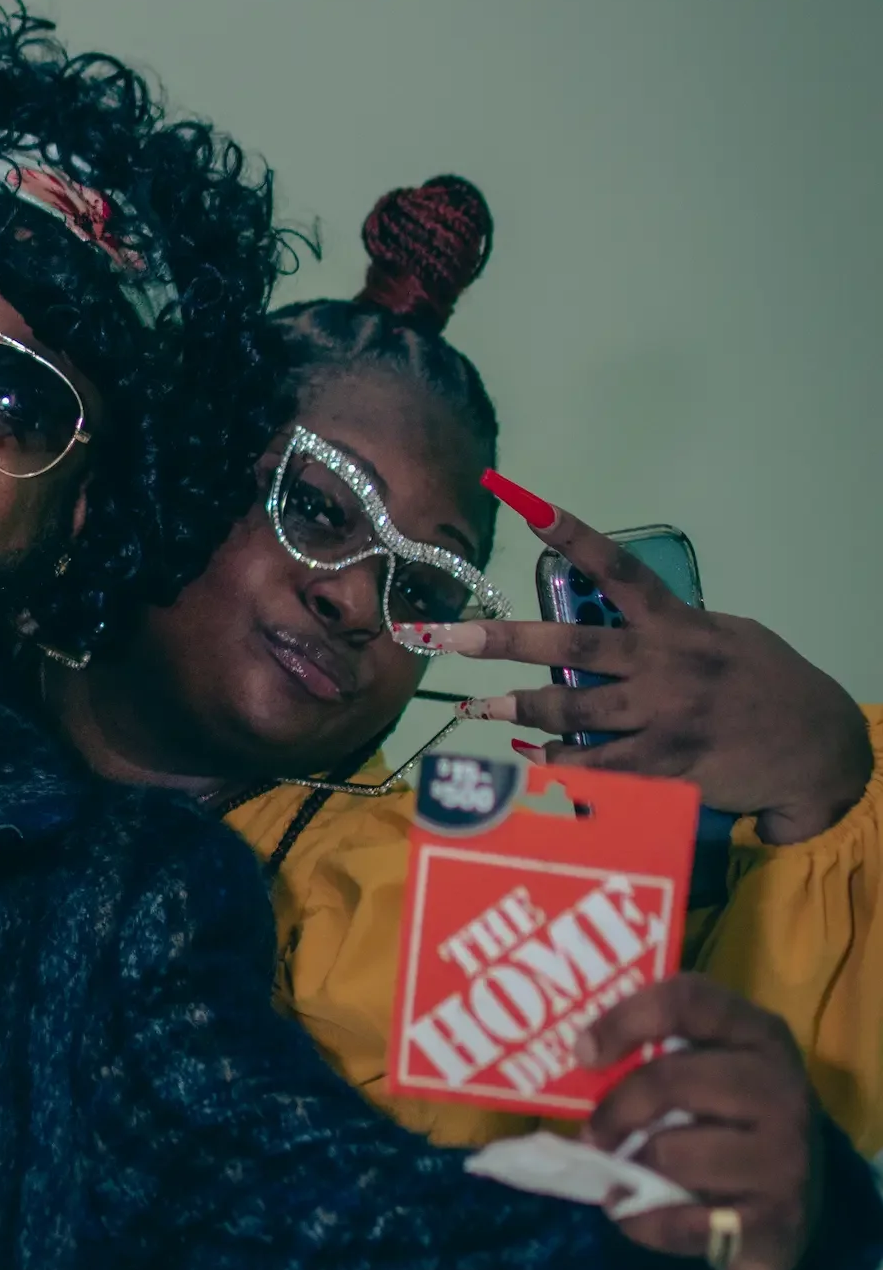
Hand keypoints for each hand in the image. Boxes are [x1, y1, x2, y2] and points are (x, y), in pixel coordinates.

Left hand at [408, 502, 870, 841]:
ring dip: (519, 709)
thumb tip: (608, 623)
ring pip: (573, 711)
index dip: (570, 532)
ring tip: (476, 709)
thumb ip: (666, 632)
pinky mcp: (667, 768)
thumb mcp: (726, 638)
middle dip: (505, 641)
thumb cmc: (767, 688)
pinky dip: (560, 763)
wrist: (818, 750)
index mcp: (679, 623)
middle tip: (450, 637)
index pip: (617, 568)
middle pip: (573, 646)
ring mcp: (664, 717)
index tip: (521, 500)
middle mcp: (667, 663)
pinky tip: (535, 758)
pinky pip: (597, 767)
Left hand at [580, 974, 823, 1269]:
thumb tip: (580, 1063)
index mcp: (759, 1035)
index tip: (583, 1053)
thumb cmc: (733, 1123)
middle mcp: (781, 1087)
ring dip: (632, 1169)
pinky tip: (639, 1213)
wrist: (797, 1200)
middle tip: (593, 1135)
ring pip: (671, 1154)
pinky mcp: (777, 1216)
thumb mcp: (712, 1073)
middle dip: (616, 1111)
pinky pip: (682, 1220)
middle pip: (670, 1080)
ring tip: (625, 1174)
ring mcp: (786, 1154)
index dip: (625, 1020)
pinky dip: (644, 1222)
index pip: (687, 1002)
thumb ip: (661, 1057)